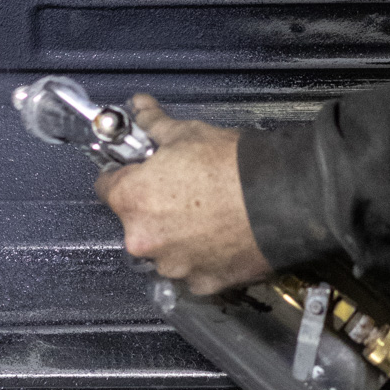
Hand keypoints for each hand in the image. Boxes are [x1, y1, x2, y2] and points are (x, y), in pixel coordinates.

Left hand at [95, 94, 272, 295]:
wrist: (283, 198)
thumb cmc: (233, 166)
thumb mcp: (188, 133)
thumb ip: (154, 123)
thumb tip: (140, 106)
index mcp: (132, 199)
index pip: (106, 187)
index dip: (123, 174)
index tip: (137, 170)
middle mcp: (144, 239)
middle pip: (136, 221)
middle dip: (154, 208)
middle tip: (183, 190)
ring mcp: (173, 265)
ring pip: (165, 249)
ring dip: (178, 236)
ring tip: (208, 214)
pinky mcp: (202, 283)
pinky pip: (193, 269)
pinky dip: (203, 257)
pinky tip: (222, 236)